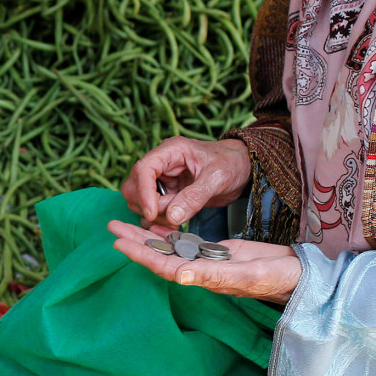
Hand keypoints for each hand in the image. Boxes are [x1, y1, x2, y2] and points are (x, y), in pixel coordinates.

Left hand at [109, 221, 300, 304]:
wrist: (301, 276)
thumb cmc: (279, 278)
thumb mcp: (248, 275)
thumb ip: (213, 275)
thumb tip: (178, 275)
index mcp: (205, 278)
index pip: (164, 266)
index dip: (141, 254)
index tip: (118, 242)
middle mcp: (201, 272)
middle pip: (161, 256)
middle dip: (135, 242)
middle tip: (110, 225)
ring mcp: (209, 262)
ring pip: (172, 248)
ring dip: (148, 236)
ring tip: (125, 222)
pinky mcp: (219, 254)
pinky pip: (188, 244)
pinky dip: (172, 233)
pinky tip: (159, 224)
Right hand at [121, 137, 251, 226]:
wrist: (243, 168)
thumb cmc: (232, 163)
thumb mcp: (217, 177)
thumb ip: (194, 196)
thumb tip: (172, 216)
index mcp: (170, 151)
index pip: (143, 169)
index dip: (143, 192)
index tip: (152, 213)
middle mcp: (161, 165)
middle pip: (133, 186)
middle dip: (147, 205)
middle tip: (169, 216)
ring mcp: (162, 181)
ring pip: (139, 201)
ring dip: (153, 215)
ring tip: (177, 219)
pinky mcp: (167, 195)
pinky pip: (152, 211)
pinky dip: (158, 221)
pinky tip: (175, 224)